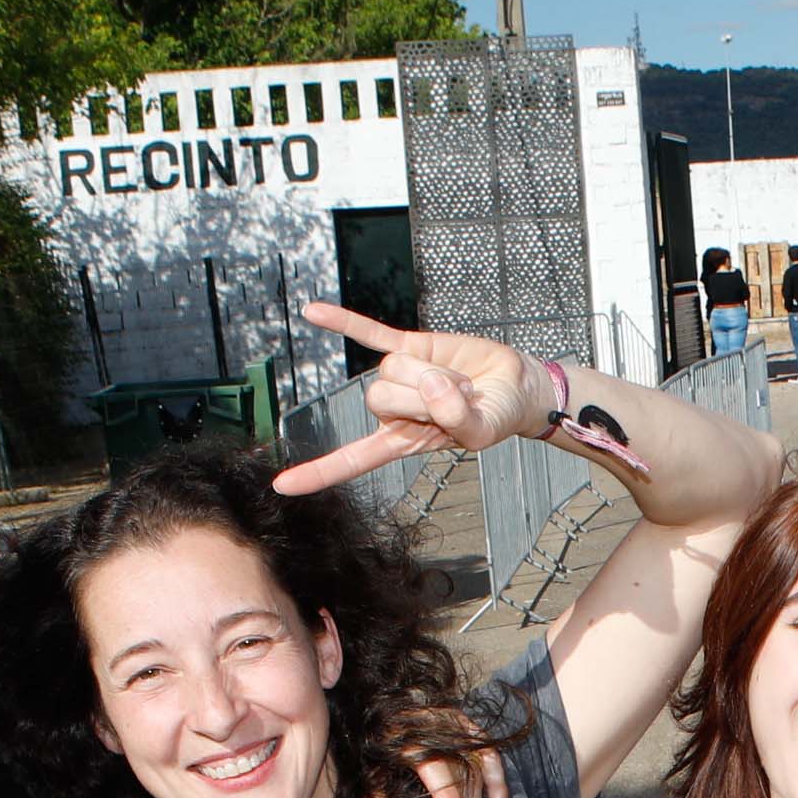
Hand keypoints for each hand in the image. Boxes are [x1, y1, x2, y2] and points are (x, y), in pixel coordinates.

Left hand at [275, 309, 548, 496]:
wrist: (515, 386)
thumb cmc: (496, 417)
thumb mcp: (482, 432)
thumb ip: (455, 417)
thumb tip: (425, 382)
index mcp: (404, 440)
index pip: (354, 459)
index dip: (320, 472)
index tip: (281, 486)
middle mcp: (394, 409)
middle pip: (379, 398)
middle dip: (424, 395)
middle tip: (461, 399)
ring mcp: (399, 376)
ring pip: (391, 368)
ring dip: (434, 371)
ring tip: (461, 379)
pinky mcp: (409, 344)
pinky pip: (370, 332)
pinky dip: (342, 322)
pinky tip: (311, 311)